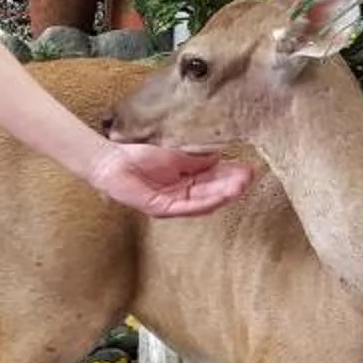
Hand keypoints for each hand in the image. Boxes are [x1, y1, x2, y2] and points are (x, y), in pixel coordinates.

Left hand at [87, 141, 252, 217]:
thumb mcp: (175, 154)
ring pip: (203, 202)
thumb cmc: (139, 156)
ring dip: (223, 195)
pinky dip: (205, 201)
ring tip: (241, 186)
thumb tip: (219, 157)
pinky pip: (187, 207)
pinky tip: (220, 195)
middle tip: (250, 177)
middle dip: (232, 186)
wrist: (112, 160)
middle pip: (212, 193)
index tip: (249, 168)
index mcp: (186, 182)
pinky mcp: (161, 208)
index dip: (231, 176)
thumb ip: (197, 157)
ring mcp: (172, 204)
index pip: (213, 180)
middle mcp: (182, 196)